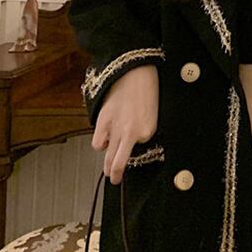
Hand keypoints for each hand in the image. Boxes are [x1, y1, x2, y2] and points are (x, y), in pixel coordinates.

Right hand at [91, 65, 159, 185]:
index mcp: (148, 131)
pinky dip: (100, 143)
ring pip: (107, 157)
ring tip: (106, 168)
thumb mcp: (153, 111)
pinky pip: (98, 143)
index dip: (137, 144)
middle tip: (115, 180)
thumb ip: (143, 128)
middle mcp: (132, 134)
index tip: (136, 145)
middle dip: (116, 174)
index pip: (141, 148)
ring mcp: (116, 130)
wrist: (133, 71)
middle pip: (120, 163)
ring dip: (106, 163)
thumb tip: (135, 139)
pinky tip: (103, 141)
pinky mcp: (103, 123)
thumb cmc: (146, 88)